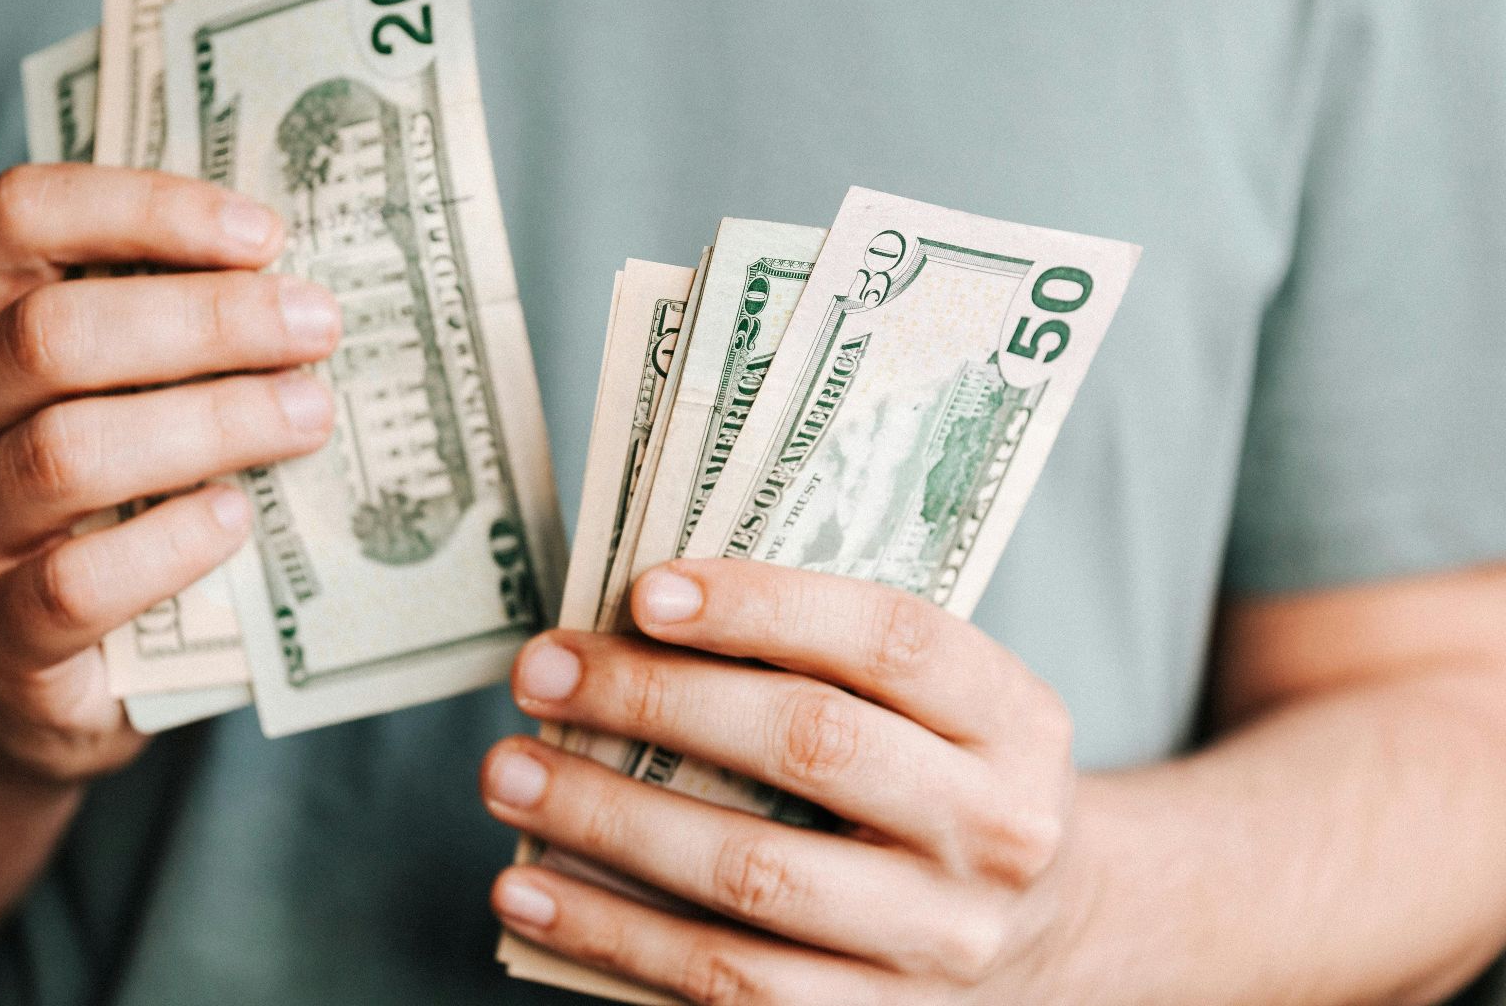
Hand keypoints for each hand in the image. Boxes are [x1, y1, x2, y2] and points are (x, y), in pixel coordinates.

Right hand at [0, 164, 339, 784]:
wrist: (15, 681)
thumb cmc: (92, 509)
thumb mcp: (106, 401)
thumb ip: (165, 335)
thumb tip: (302, 282)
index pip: (18, 219)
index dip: (144, 208)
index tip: (264, 234)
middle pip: (50, 336)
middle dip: (204, 320)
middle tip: (316, 328)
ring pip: (64, 453)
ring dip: (207, 424)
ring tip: (308, 417)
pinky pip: (74, 583)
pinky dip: (169, 545)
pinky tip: (236, 520)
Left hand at [484, 559, 1082, 1004]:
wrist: (1050, 932)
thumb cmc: (943, 780)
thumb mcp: (943, 707)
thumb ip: (831, 659)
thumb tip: (634, 621)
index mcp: (1014, 720)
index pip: (891, 639)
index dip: (764, 606)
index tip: (644, 592)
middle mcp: (995, 830)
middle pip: (811, 748)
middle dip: (655, 701)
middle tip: (541, 673)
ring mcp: (939, 942)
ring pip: (752, 876)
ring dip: (606, 821)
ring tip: (507, 774)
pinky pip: (726, 982)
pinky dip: (612, 934)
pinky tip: (529, 890)